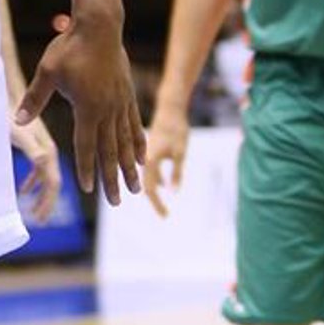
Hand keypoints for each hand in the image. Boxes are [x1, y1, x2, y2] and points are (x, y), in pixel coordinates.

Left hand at [9, 109, 62, 222]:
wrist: (7, 90)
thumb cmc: (9, 110)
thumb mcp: (20, 130)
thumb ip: (32, 148)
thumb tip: (44, 162)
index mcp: (47, 151)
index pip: (52, 183)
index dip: (47, 202)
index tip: (39, 218)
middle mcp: (49, 150)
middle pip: (52, 183)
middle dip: (46, 203)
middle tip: (38, 221)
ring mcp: (43, 147)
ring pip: (46, 178)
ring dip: (41, 195)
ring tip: (33, 212)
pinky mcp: (36, 144)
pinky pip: (39, 169)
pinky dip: (33, 182)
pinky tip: (24, 191)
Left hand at [15, 15, 145, 206]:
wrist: (99, 26)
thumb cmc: (69, 48)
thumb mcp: (47, 73)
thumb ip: (34, 99)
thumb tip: (18, 121)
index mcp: (87, 108)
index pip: (86, 146)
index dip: (87, 169)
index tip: (88, 190)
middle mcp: (107, 110)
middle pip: (110, 151)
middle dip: (112, 179)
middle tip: (118, 202)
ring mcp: (121, 103)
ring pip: (125, 142)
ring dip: (129, 167)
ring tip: (136, 189)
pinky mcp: (127, 94)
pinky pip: (134, 124)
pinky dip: (138, 142)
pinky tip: (143, 157)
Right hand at [143, 108, 188, 222]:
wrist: (170, 107)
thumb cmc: (176, 129)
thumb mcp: (180, 152)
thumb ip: (176, 172)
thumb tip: (173, 193)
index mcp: (148, 160)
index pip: (149, 189)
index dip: (157, 204)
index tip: (165, 217)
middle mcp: (143, 159)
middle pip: (146, 186)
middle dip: (155, 202)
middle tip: (165, 216)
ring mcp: (145, 154)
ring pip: (147, 178)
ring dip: (155, 192)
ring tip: (162, 205)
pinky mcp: (151, 150)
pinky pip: (151, 170)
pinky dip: (157, 180)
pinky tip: (164, 185)